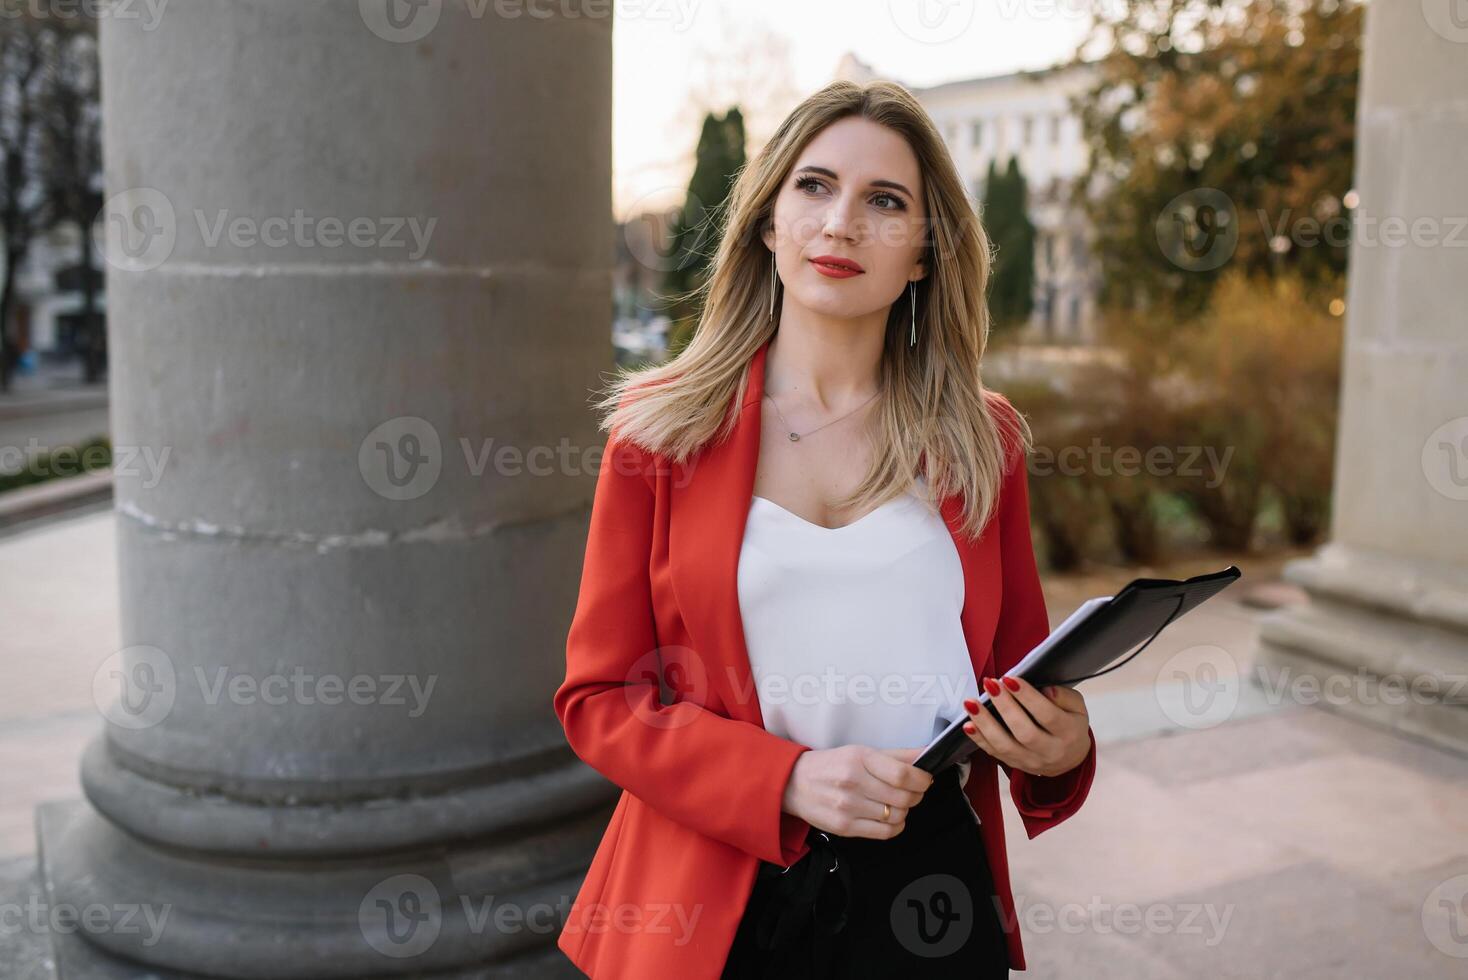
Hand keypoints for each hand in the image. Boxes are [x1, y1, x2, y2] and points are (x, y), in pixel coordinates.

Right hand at [781, 745, 934, 839]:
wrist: (794, 783)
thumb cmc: (831, 765)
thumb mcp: (860, 752)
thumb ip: (896, 755)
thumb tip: (927, 754)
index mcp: (859, 758)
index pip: (903, 774)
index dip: (922, 779)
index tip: (925, 779)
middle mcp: (853, 782)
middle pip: (903, 797)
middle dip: (916, 795)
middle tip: (914, 791)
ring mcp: (848, 807)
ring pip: (896, 815)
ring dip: (904, 811)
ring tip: (897, 803)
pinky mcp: (844, 827)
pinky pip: (884, 832)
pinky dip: (895, 826)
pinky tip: (890, 817)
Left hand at [962, 676, 1089, 777]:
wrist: (1071, 758)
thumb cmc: (1070, 724)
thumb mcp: (1077, 707)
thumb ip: (1064, 696)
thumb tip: (1045, 690)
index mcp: (1069, 733)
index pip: (1047, 715)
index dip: (1027, 697)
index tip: (1010, 679)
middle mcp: (1050, 751)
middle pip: (1024, 732)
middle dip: (1004, 706)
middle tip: (990, 684)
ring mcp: (1032, 761)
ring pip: (1005, 746)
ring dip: (985, 724)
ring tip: (971, 703)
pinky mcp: (1016, 765)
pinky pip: (994, 754)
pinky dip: (979, 740)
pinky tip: (968, 725)